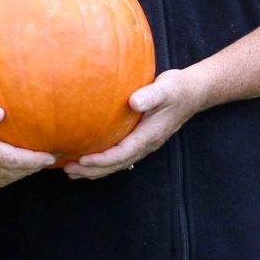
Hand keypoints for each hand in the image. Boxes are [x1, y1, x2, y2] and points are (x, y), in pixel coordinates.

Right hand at [0, 97, 60, 190]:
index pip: (11, 159)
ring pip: (4, 180)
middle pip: (11, 172)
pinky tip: (16, 168)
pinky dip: (8, 177)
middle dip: (32, 167)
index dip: (33, 159)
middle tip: (51, 157)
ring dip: (22, 173)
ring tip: (37, 163)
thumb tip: (0, 113)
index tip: (50, 155)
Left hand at [65, 67, 207, 179]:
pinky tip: (87, 159)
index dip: (102, 159)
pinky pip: (120, 155)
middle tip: (68, 170)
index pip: (123, 153)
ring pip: (118, 163)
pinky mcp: (140, 139)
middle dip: (93, 170)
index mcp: (149, 136)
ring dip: (95, 170)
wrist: (192, 93)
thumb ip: (151, 95)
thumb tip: (133, 102)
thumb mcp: (166, 88)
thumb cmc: (177, 88)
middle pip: (117, 164)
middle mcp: (146, 145)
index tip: (82, 159)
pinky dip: (103, 161)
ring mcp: (144, 144)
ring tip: (71, 171)